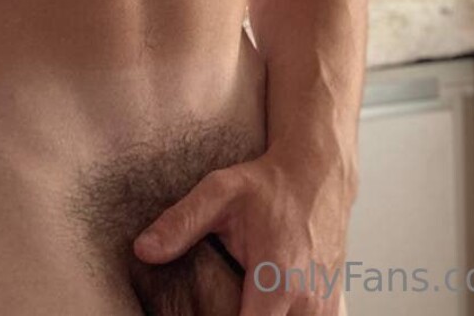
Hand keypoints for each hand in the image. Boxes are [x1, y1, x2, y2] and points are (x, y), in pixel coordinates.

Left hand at [132, 143, 352, 313]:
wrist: (318, 172)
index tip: (202, 314)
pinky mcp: (331, 308)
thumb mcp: (221, 191)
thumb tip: (143, 250)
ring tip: (238, 302)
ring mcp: (324, 307)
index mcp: (279, 279)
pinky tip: (262, 305)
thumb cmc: (269, 184)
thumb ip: (182, 222)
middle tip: (217, 304)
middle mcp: (308, 300)